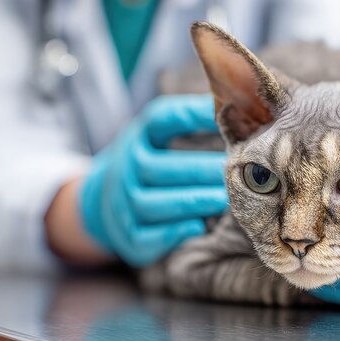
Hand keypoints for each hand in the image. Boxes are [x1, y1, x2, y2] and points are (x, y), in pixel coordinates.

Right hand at [80, 94, 227, 266]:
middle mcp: (125, 169)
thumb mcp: (157, 135)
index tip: (224, 113)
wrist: (100, 201)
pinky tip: (198, 225)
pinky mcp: (129, 237)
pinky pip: (147, 237)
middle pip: (156, 168)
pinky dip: (172, 233)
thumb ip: (191, 118)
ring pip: (152, 204)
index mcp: (139, 137)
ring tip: (223, 199)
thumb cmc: (147, 162)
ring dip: (190, 201)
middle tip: (234, 171)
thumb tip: (238, 103)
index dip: (191, 114)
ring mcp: (123, 204)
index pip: (160, 119)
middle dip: (197, 170)